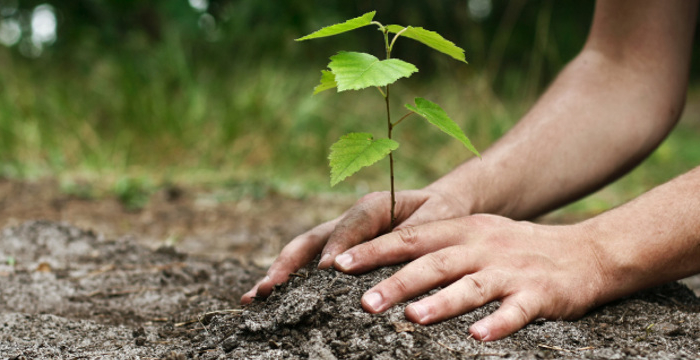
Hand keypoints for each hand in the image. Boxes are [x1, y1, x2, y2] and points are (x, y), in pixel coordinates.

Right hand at [240, 188, 471, 303]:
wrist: (440, 206)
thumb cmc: (441, 213)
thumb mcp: (438, 218)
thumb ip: (417, 233)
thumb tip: (395, 256)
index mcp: (374, 206)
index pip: (351, 225)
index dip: (337, 246)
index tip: (326, 271)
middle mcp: (350, 219)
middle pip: (312, 238)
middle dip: (288, 264)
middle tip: (268, 289)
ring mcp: (341, 235)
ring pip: (304, 252)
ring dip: (280, 273)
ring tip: (254, 298)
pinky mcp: (339, 250)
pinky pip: (311, 263)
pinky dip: (291, 280)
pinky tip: (270, 300)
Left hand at [332, 214, 606, 340]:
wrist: (586, 252)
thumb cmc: (517, 249)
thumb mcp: (477, 236)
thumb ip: (437, 247)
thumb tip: (385, 265)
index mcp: (463, 230)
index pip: (411, 237)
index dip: (374, 250)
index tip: (339, 264)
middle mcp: (483, 246)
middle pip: (434, 262)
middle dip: (397, 281)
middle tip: (364, 301)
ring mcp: (511, 270)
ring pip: (471, 286)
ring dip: (441, 302)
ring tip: (413, 318)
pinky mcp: (540, 294)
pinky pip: (516, 310)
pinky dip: (497, 323)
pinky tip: (478, 338)